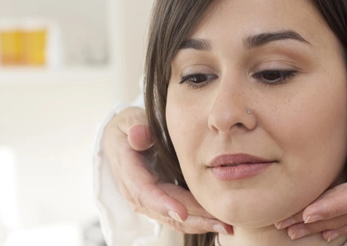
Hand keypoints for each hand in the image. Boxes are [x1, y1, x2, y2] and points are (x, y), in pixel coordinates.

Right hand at [102, 107, 232, 233]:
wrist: (121, 140)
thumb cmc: (129, 127)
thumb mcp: (128, 120)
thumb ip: (135, 126)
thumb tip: (140, 134)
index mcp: (129, 171)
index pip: (144, 192)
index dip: (162, 203)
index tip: (181, 213)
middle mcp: (136, 192)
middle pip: (164, 211)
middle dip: (193, 218)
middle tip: (220, 223)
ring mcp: (147, 201)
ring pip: (173, 219)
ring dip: (200, 224)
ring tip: (225, 226)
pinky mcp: (159, 204)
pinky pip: (177, 218)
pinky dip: (198, 221)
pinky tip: (218, 223)